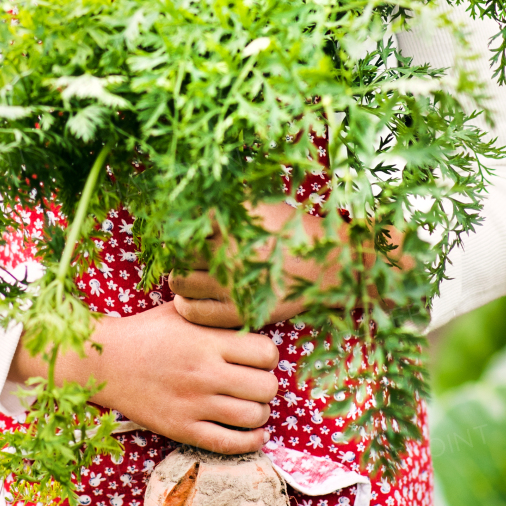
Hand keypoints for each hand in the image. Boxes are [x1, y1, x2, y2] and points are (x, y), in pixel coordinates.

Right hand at [8, 301, 278, 454]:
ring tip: (250, 404)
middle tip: (254, 381)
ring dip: (259, 412)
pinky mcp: (181, 429)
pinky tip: (254, 434)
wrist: (104, 362)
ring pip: (254, 416)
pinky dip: (251, 442)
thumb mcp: (182, 311)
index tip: (258, 358)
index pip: (266, 352)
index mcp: (206, 341)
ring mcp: (193, 404)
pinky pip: (230, 444)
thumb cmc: (147, 332)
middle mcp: (204, 373)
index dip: (268, 356)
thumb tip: (253, 310)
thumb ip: (217, 313)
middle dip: (266, 384)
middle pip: (267, 386)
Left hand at [171, 198, 342, 330]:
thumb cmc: (292, 231)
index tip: (178, 230)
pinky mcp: (238, 312)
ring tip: (190, 275)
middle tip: (185, 255)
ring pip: (178, 281)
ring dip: (179, 278)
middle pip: (177, 251)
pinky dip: (185, 304)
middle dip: (177, 252)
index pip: (183, 220)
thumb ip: (228, 202)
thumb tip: (190, 193)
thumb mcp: (262, 205)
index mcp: (233, 221)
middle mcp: (230, 251)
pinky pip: (192, 310)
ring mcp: (232, 283)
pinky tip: (194, 298)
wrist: (329, 265)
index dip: (176, 226)